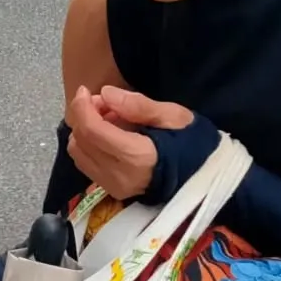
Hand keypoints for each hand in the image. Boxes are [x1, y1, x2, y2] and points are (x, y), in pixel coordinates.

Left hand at [64, 85, 193, 201]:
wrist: (202, 179)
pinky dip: (89, 145)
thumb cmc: (192, 143)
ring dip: (85, 130)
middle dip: (84, 115)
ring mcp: (113, 186)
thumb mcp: (174, 116)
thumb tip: (106, 93)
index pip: (92, 130)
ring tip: (107, 118)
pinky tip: (108, 135)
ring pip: (78, 153)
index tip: (85, 90)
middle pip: (81, 140)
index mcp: (136, 156)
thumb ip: (139, 105)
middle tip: (104, 102)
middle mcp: (119, 175)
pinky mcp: (112, 190)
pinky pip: (86, 164)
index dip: (82, 107)